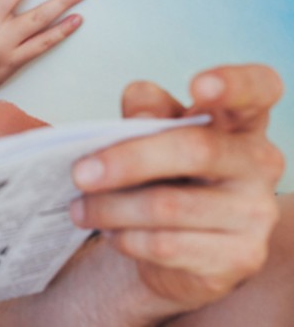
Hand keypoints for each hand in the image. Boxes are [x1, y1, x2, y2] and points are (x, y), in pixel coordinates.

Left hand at [68, 64, 284, 317]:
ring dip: (111, 207)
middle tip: (79, 173)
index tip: (198, 86)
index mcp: (241, 119)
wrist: (184, 243)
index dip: (234, 83)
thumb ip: (146, 108)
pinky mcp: (240, 256)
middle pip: (194, 150)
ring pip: (170, 205)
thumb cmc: (167, 169)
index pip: (258, 88)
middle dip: (126, 161)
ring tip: (80, 207)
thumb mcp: (154, 129)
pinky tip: (110, 231)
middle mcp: (259, 162)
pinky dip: (127, 237)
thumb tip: (139, 115)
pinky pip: (168, 245)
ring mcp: (255, 212)